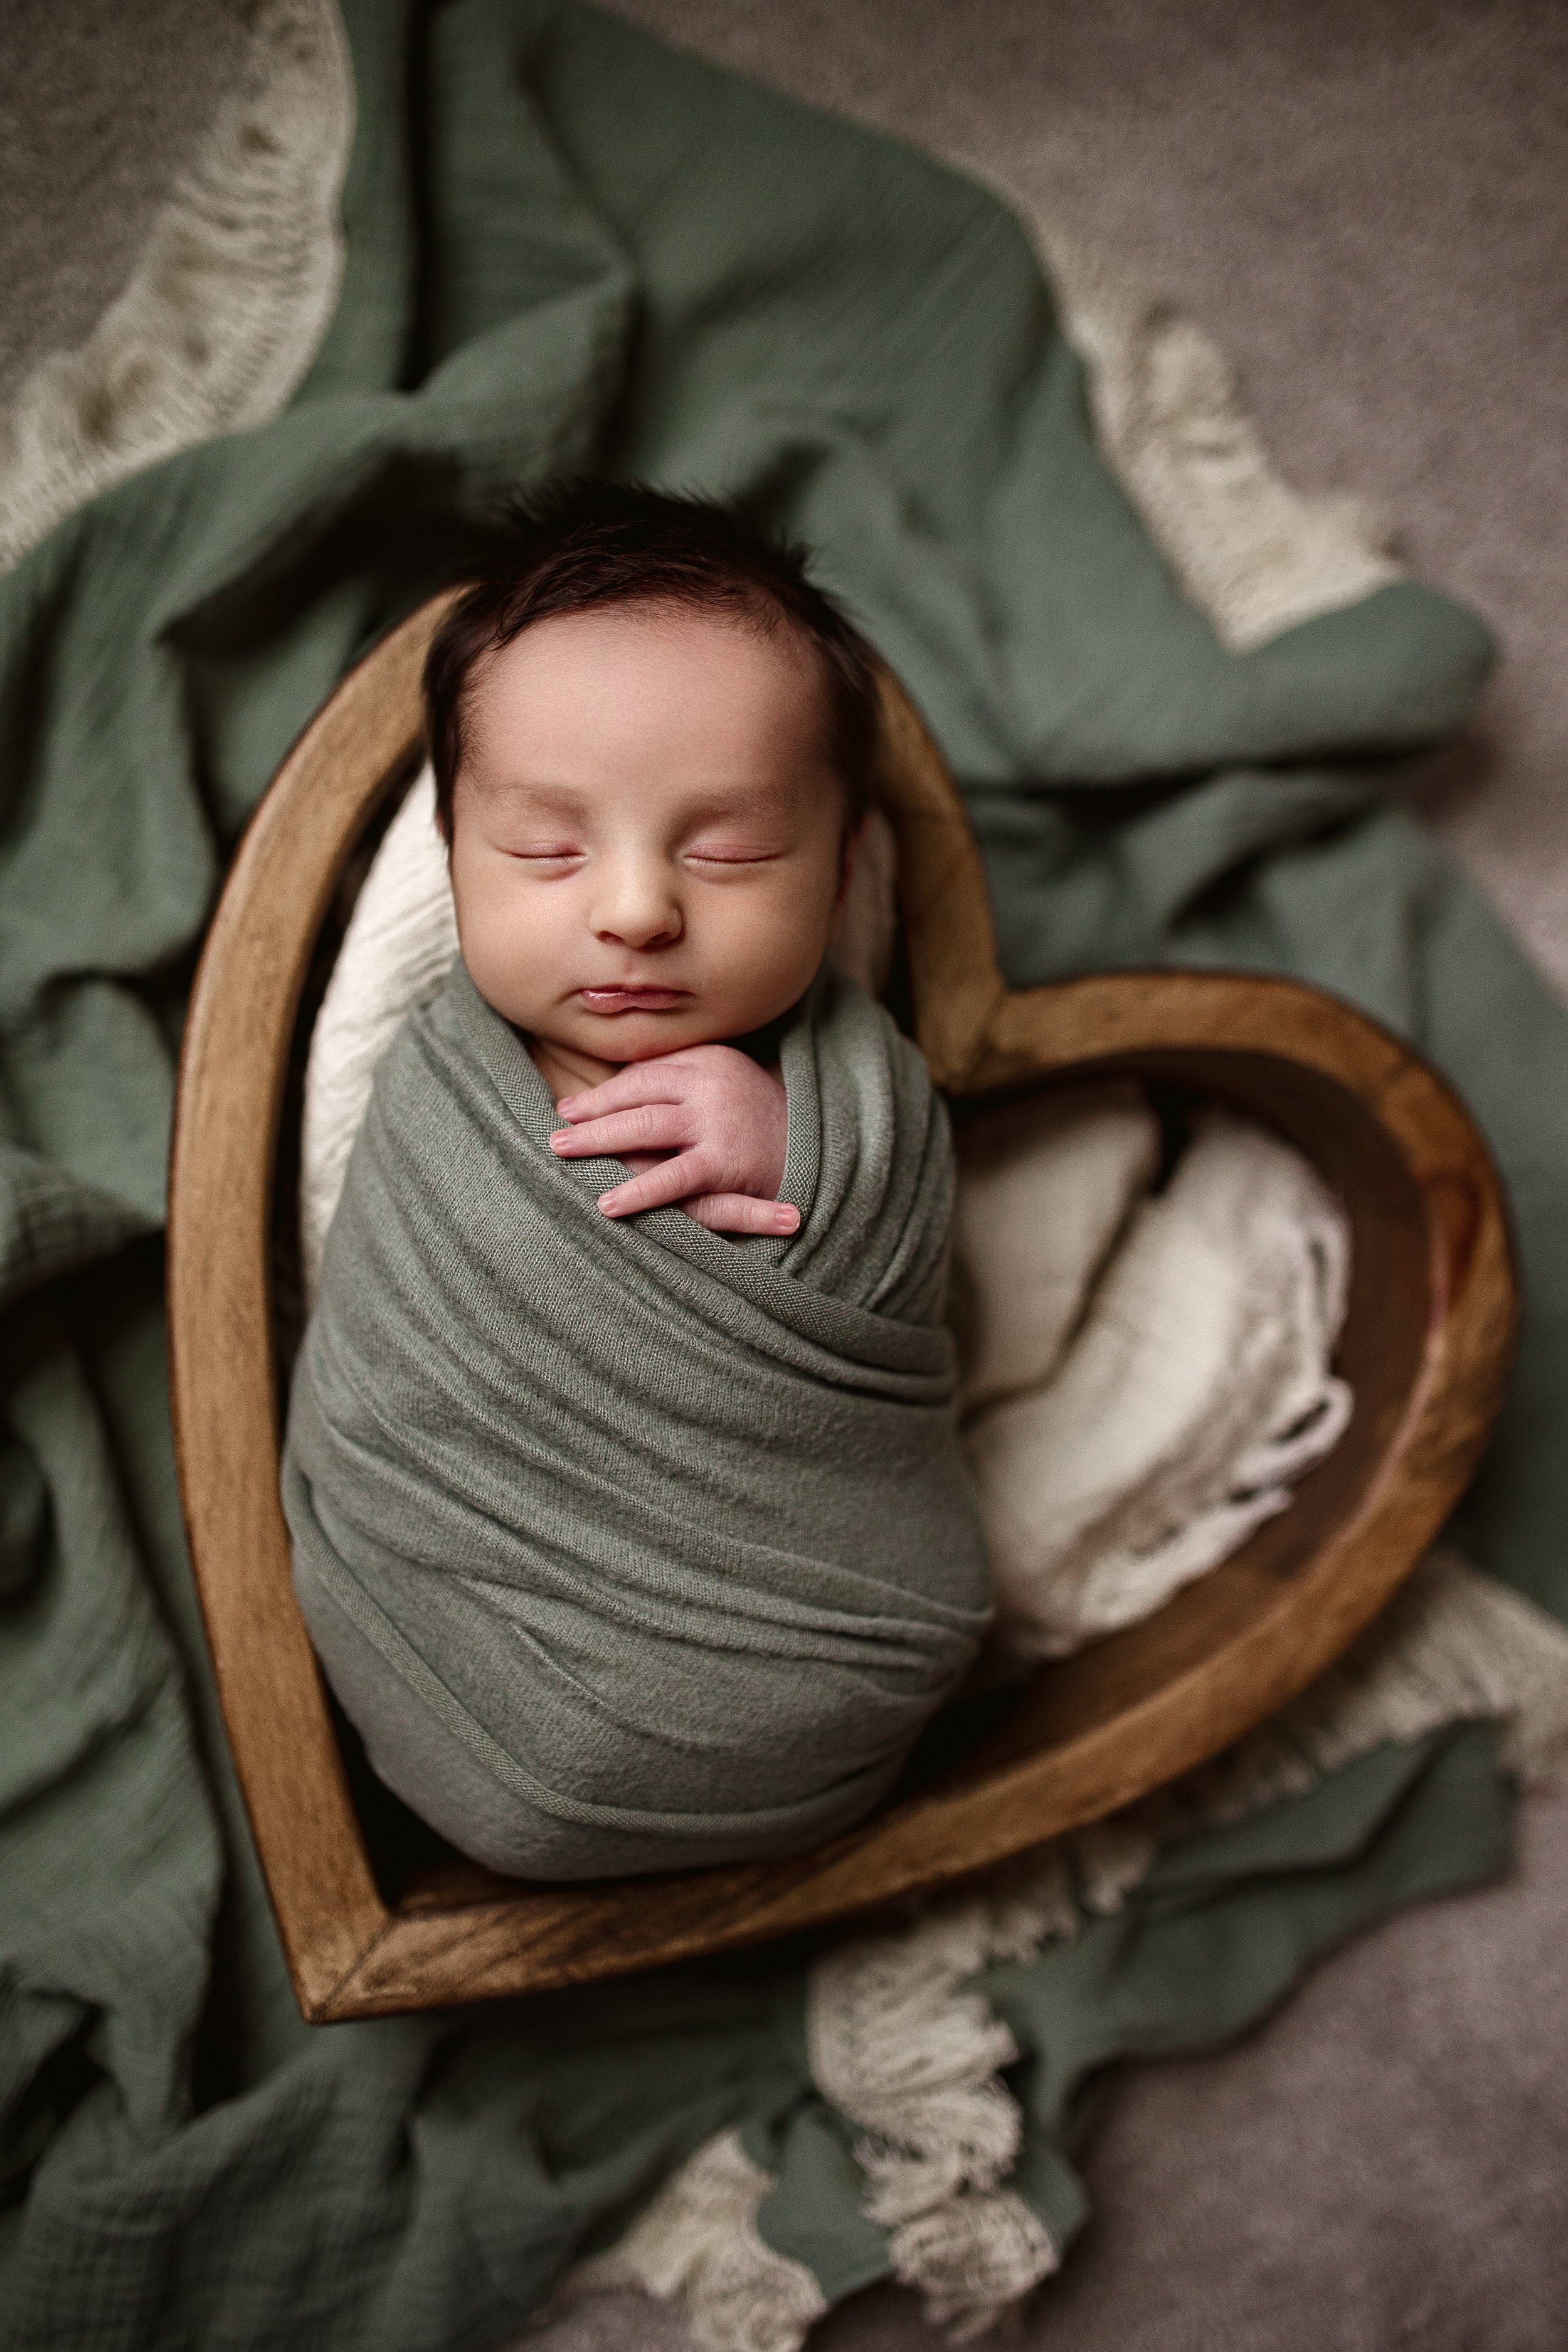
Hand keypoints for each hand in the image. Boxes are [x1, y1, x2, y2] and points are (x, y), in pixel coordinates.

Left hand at [549, 1045, 799, 1234]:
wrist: (821, 1144)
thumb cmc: (763, 1118)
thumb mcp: (727, 1080)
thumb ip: (683, 1078)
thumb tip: (622, 1087)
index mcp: (706, 1061)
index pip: (643, 1073)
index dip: (604, 1093)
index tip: (572, 1108)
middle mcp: (709, 1084)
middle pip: (636, 1095)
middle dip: (591, 1113)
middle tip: (556, 1132)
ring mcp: (716, 1123)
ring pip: (644, 1126)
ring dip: (600, 1140)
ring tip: (563, 1153)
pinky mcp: (725, 1163)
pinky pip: (672, 1178)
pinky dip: (638, 1191)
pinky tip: (607, 1202)